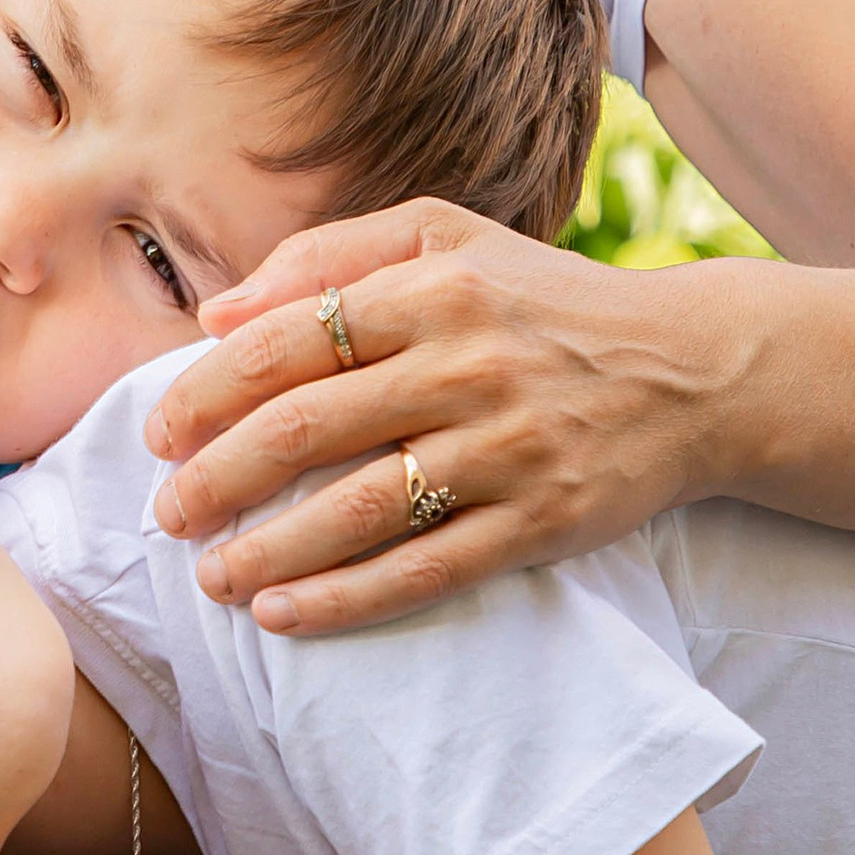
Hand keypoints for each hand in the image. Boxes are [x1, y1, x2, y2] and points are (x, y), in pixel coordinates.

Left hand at [142, 204, 724, 634]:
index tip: (159, 433)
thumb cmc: (545, 303)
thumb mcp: (447, 240)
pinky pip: (425, 568)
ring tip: (210, 577)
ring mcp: (507, 448)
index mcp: (432, 288)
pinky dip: (345, 597)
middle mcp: (467, 365)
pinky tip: (283, 614)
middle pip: (307, 426)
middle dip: (218, 476)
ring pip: (358, 508)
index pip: (287, 341)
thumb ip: (329, 257)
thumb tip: (218, 313)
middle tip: (167, 512)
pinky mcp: (541, 520)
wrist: (695, 372)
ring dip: (267, 549)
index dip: (207, 391)